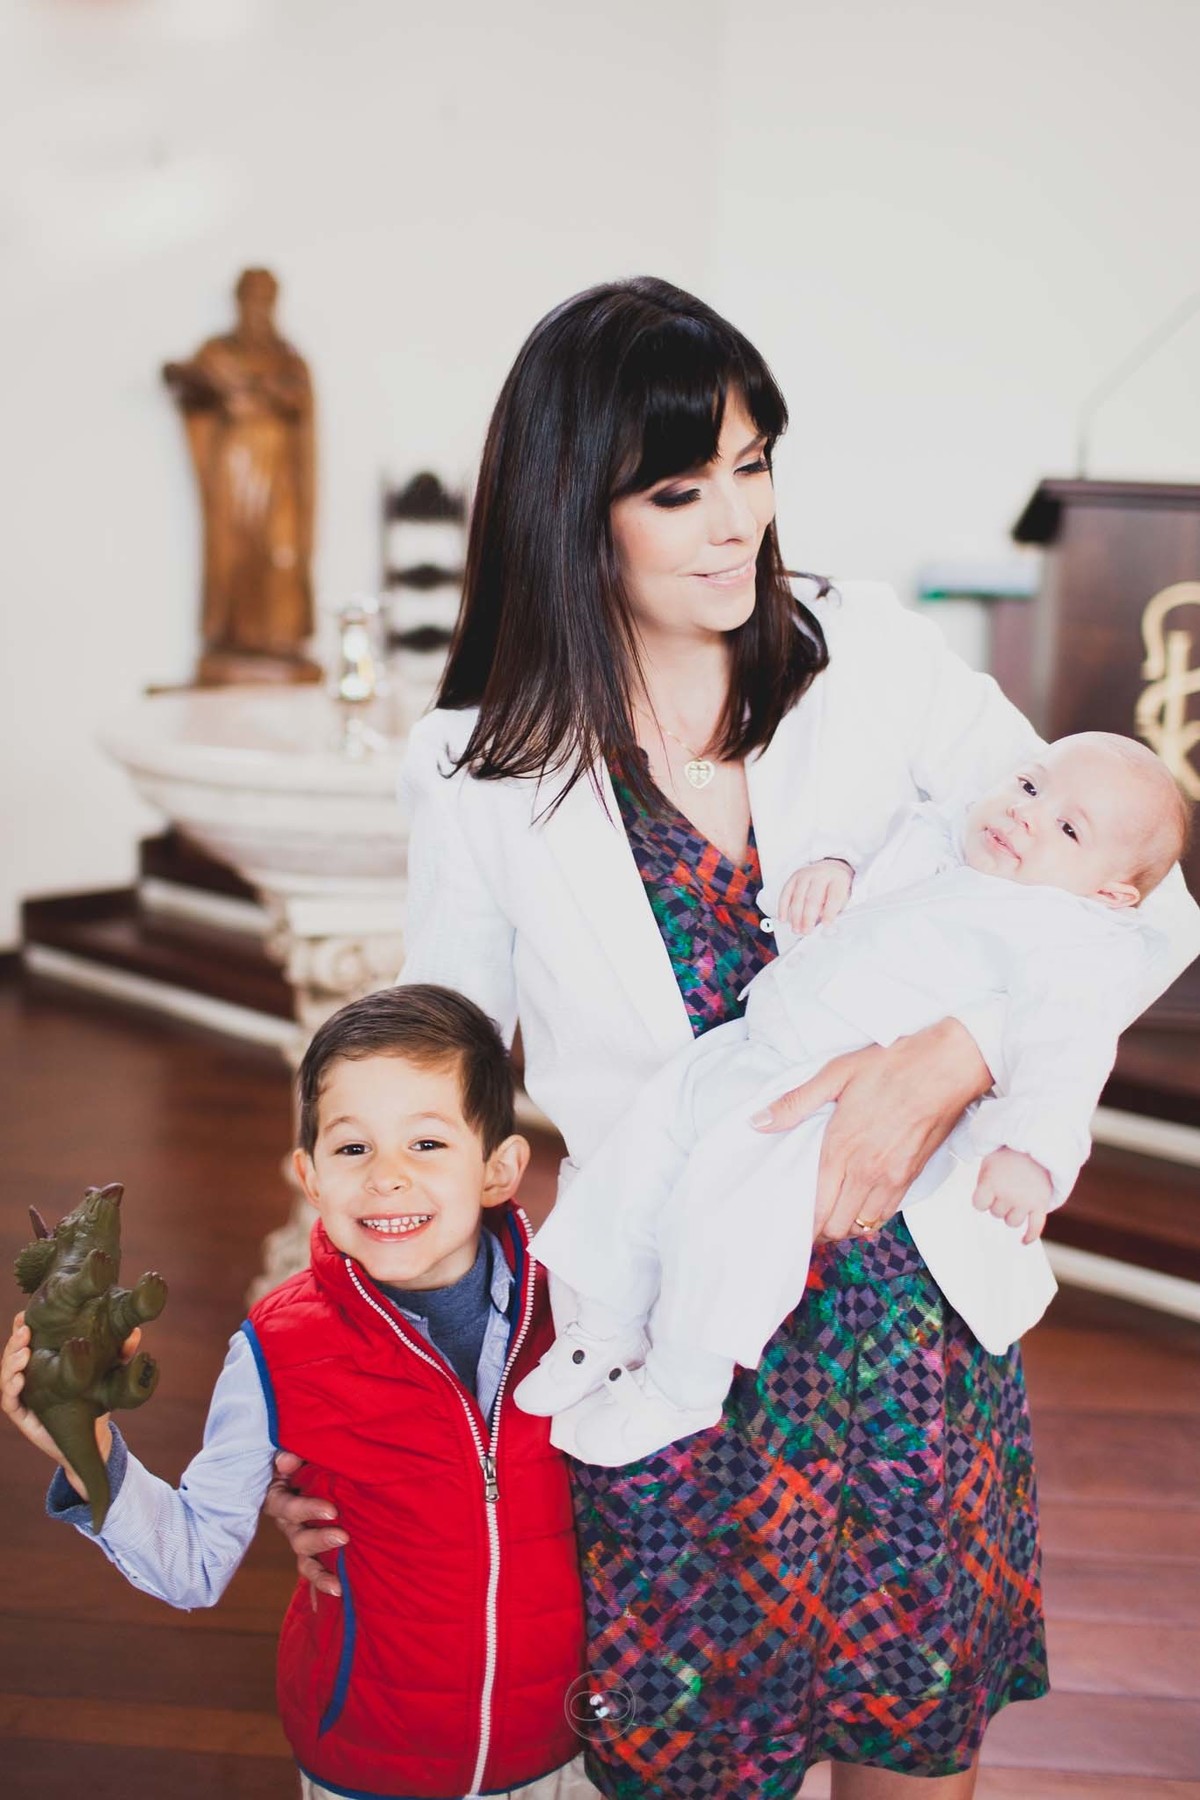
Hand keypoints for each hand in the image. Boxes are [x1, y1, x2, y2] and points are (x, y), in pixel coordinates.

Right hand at [1, 1312, 122, 1492]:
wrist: (92, 1437)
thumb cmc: (95, 1397)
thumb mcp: (109, 1373)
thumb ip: (120, 1355)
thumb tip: (135, 1333)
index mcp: (44, 1359)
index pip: (27, 1338)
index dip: (22, 1325)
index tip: (25, 1313)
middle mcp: (29, 1374)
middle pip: (12, 1353)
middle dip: (15, 1340)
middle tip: (23, 1330)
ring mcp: (23, 1394)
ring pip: (7, 1374)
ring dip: (11, 1361)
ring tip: (24, 1353)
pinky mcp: (22, 1415)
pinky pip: (9, 1401)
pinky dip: (11, 1388)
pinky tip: (20, 1380)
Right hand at [265, 1450, 346, 1601]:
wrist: (301, 1467)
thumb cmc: (299, 1457)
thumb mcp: (291, 1453)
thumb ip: (288, 1456)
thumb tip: (287, 1460)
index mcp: (279, 1499)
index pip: (289, 1508)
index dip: (308, 1510)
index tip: (332, 1511)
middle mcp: (287, 1524)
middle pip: (298, 1539)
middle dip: (319, 1541)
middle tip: (343, 1538)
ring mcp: (299, 1538)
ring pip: (305, 1561)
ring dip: (319, 1575)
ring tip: (338, 1588)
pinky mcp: (311, 1548)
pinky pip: (314, 1568)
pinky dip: (321, 1588)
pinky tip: (337, 1599)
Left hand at [751, 1019, 991, 1240]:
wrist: (947, 1066)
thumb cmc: (893, 1064)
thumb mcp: (836, 1074)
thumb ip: (795, 1103)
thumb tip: (758, 1122)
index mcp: (842, 1148)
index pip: (817, 1209)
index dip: (802, 1225)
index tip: (791, 1222)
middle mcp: (867, 1171)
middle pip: (837, 1227)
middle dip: (820, 1229)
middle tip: (809, 1217)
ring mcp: (893, 1177)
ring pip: (863, 1226)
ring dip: (845, 1225)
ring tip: (832, 1211)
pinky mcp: (912, 1176)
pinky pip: (886, 1214)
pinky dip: (869, 1217)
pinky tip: (859, 1201)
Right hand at [777, 860, 853, 934]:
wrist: (830, 869)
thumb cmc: (836, 888)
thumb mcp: (844, 897)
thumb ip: (835, 910)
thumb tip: (822, 925)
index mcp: (838, 879)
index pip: (834, 896)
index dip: (830, 912)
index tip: (826, 924)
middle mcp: (821, 874)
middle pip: (813, 898)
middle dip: (808, 917)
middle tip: (807, 931)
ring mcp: (806, 874)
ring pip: (798, 897)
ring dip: (795, 916)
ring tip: (796, 929)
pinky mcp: (794, 877)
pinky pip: (786, 893)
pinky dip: (783, 907)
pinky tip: (783, 919)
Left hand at [972, 1147, 1051, 1243]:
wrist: (1039, 1143)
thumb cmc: (1011, 1153)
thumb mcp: (990, 1160)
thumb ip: (984, 1181)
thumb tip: (981, 1202)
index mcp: (992, 1182)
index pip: (979, 1204)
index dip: (982, 1200)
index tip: (986, 1192)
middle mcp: (1007, 1194)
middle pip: (996, 1213)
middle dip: (999, 1202)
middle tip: (1006, 1186)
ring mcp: (1025, 1201)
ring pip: (1012, 1222)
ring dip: (1012, 1214)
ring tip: (1016, 1199)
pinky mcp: (1041, 1204)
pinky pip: (1036, 1227)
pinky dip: (1030, 1236)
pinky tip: (1024, 1241)